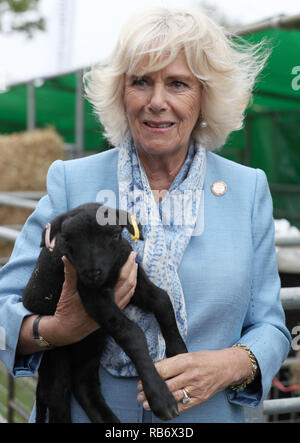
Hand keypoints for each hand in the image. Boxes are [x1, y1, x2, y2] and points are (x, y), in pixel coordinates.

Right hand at [39, 252, 137, 346]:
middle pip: (129, 283)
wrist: (68, 330)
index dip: (127, 266)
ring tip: (134, 265)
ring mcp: (113, 309)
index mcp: (102, 295)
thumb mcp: (67, 290)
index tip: (128, 254)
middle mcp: (111, 302)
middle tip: (133, 255)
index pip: (121, 278)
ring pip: (130, 291)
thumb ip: (70, 273)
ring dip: (133, 277)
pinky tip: (130, 281)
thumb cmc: (67, 309)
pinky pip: (126, 299)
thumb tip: (66, 257)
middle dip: (133, 269)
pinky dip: (131, 289)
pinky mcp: (112, 313)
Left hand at [137, 348, 251, 413]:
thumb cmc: (206, 359)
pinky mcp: (200, 398)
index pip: (163, 370)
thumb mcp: (189, 355)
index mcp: (186, 361)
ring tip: (146, 403)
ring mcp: (196, 388)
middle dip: (151, 391)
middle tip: (140, 394)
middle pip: (166, 385)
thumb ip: (173, 362)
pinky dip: (171, 408)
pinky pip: (183, 406)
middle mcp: (191, 375)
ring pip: (173, 397)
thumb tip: (155, 370)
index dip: (150, 376)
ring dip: (158, 401)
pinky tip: (162, 408)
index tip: (141, 380)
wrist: (227, 367)